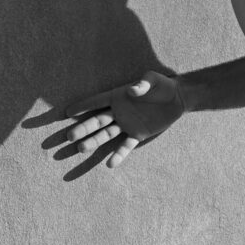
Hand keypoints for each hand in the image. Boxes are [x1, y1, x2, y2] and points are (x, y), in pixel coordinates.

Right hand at [27, 70, 187, 178]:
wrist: (177, 98)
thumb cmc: (163, 85)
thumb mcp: (154, 79)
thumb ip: (143, 84)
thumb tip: (132, 91)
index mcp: (118, 96)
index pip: (96, 101)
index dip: (82, 106)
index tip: (67, 112)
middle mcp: (118, 111)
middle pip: (97, 121)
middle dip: (83, 128)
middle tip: (69, 137)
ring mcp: (126, 124)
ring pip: (106, 134)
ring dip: (94, 141)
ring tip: (81, 149)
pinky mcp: (137, 134)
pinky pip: (125, 145)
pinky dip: (119, 154)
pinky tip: (110, 164)